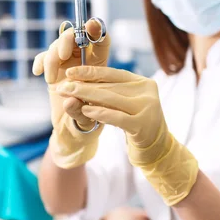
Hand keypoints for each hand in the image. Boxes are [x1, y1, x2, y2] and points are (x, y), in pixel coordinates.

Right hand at [32, 20, 110, 168]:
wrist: (72, 129)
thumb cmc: (88, 121)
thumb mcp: (88, 118)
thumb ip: (80, 110)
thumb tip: (70, 100)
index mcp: (100, 65)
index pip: (101, 41)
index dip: (97, 30)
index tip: (92, 25)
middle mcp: (84, 59)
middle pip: (75, 35)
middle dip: (67, 40)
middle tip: (63, 55)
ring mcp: (66, 62)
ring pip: (57, 45)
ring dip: (52, 58)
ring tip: (50, 80)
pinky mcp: (52, 68)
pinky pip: (43, 56)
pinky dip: (40, 61)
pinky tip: (38, 72)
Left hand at [58, 66, 198, 205]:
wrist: (157, 148)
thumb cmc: (136, 122)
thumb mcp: (127, 104)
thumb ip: (111, 91)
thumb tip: (79, 80)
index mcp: (143, 82)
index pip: (112, 73)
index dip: (90, 71)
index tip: (70, 72)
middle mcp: (147, 92)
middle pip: (109, 86)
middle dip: (83, 85)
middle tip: (62, 86)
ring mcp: (147, 108)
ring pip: (110, 99)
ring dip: (86, 96)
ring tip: (68, 95)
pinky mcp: (142, 125)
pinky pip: (116, 117)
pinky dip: (99, 113)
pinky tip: (85, 110)